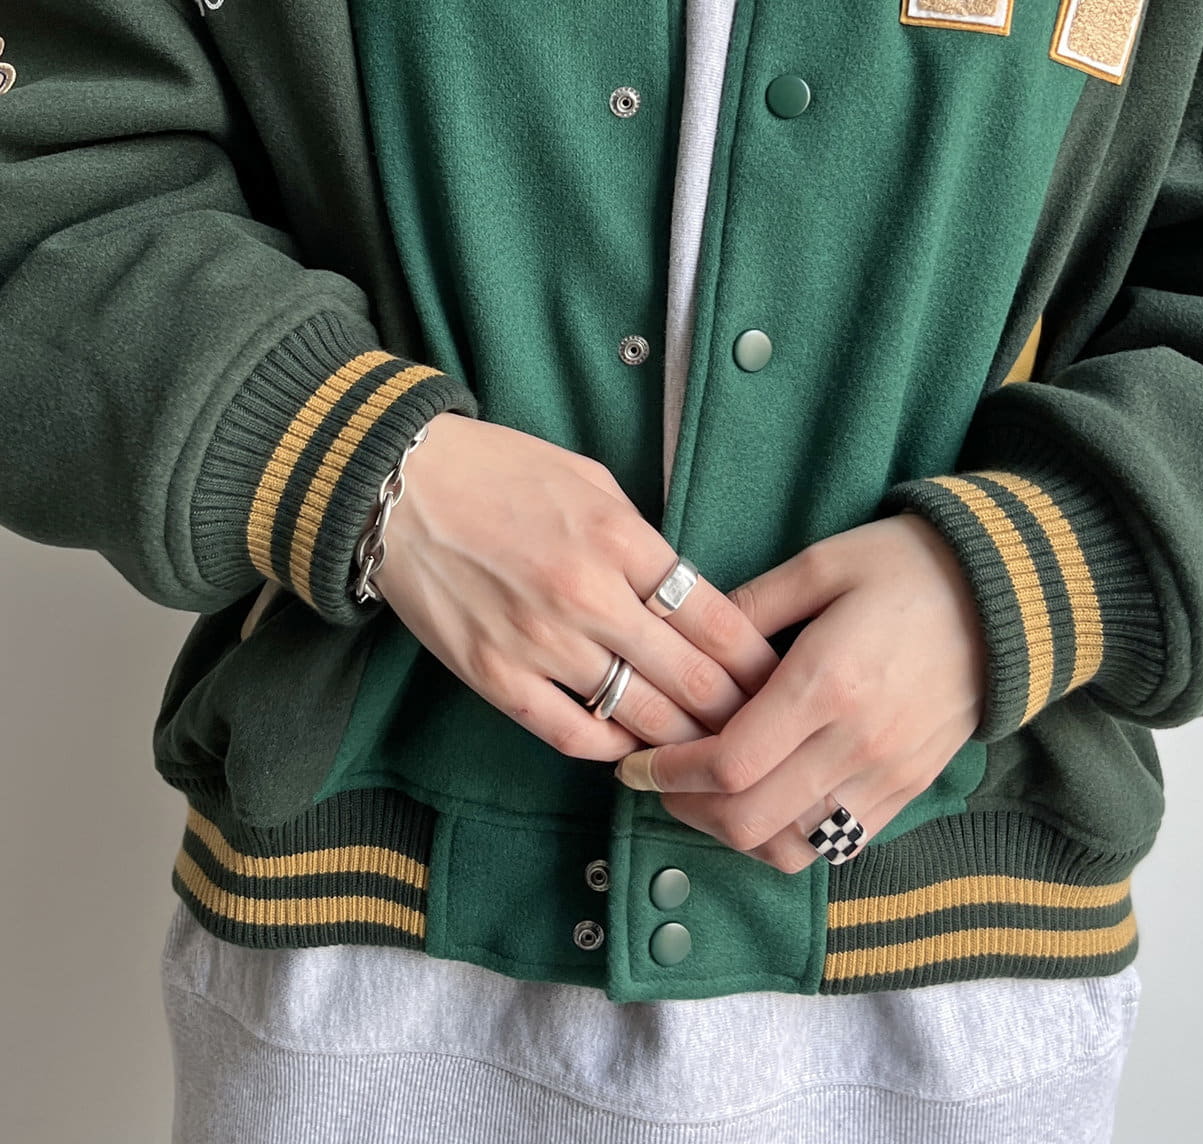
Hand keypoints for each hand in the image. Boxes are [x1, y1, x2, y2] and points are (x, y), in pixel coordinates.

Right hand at [372, 413, 779, 761]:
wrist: (400, 488)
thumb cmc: (502, 473)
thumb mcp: (592, 482)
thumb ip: (644, 541)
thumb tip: (691, 594)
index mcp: (620, 539)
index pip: (715, 618)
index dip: (757, 660)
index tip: (780, 679)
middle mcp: (587, 596)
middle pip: (691, 678)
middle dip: (738, 712)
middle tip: (765, 729)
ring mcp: (538, 644)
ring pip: (639, 716)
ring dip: (685, 742)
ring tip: (715, 752)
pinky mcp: (495, 678)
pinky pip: (572, 734)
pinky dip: (613, 750)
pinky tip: (635, 750)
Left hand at [615, 512, 986, 871]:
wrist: (1010, 595)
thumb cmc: (909, 566)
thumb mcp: (822, 563)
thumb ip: (750, 604)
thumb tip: (688, 632)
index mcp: (827, 684)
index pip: (729, 764)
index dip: (670, 774)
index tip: (636, 761)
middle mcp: (857, 744)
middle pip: (749, 820)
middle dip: (687, 810)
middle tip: (656, 781)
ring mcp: (888, 776)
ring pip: (790, 848)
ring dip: (733, 834)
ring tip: (705, 796)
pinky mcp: (908, 790)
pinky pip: (836, 846)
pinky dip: (786, 840)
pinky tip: (763, 803)